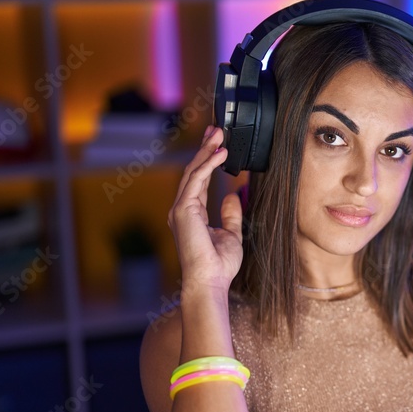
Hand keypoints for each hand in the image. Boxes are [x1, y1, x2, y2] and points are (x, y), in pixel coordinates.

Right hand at [168, 126, 242, 293]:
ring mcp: (181, 208)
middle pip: (193, 171)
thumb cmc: (218, 265)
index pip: (198, 181)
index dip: (207, 161)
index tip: (217, 146)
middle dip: (204, 149)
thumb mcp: (231, 235)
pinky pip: (196, 180)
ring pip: (192, 171)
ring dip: (206, 151)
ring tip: (219, 134)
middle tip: (216, 130)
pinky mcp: (183, 209)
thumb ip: (230, 214)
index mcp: (191, 214)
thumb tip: (231, 194)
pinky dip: (208, 164)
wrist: (210, 280)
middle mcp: (182, 209)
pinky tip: (221, 153)